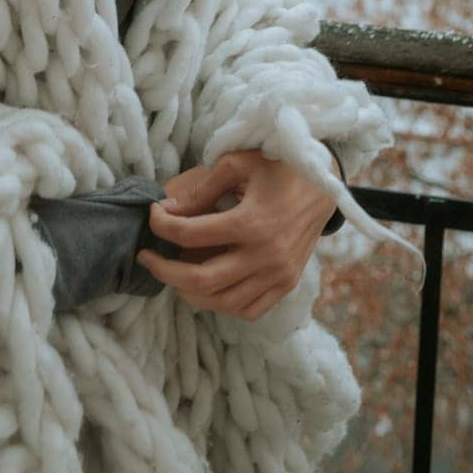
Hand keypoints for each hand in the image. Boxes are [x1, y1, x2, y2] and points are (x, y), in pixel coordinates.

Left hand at [135, 148, 339, 318]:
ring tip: (171, 274)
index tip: (152, 215)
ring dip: (189, 293)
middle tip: (147, 257)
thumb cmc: (278, 167)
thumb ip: (201, 188)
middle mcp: (265, 256)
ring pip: (222, 302)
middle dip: (164, 271)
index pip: (190, 234)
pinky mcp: (286, 285)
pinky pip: (248, 310)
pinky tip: (206, 288)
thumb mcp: (237, 163)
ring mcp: (278, 275)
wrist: (324, 185)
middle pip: (201, 280)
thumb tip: (169, 211)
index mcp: (251, 222)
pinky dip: (221, 305)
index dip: (161, 226)